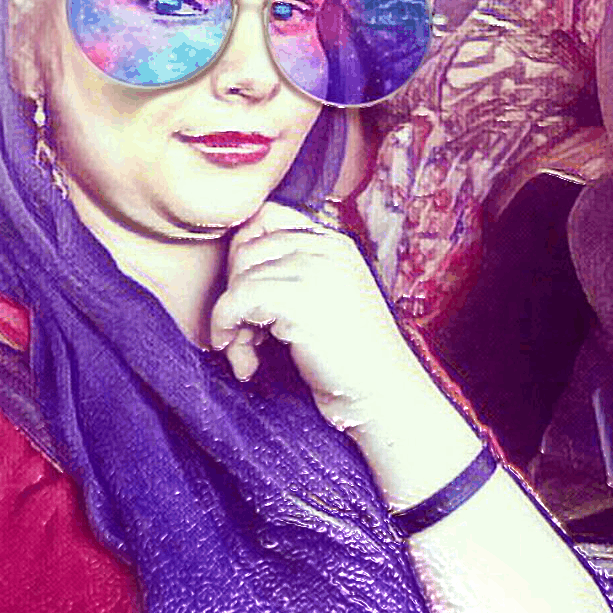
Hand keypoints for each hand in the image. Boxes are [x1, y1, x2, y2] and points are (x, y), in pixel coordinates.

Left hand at [210, 201, 435, 432]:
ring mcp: (314, 270)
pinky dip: (228, 330)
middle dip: (233, 291)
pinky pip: (238, 300)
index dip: (243, 255)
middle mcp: (325, 248)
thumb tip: (233, 273)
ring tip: (247, 354)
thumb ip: (292, 276)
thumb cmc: (352, 359)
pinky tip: (245, 363)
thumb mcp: (326, 299)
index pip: (267, 217)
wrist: (385, 394)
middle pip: (246, 246)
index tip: (246, 298)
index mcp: (334, 242)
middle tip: (244, 334)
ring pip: (239, 277)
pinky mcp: (300, 299)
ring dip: (230, 322)